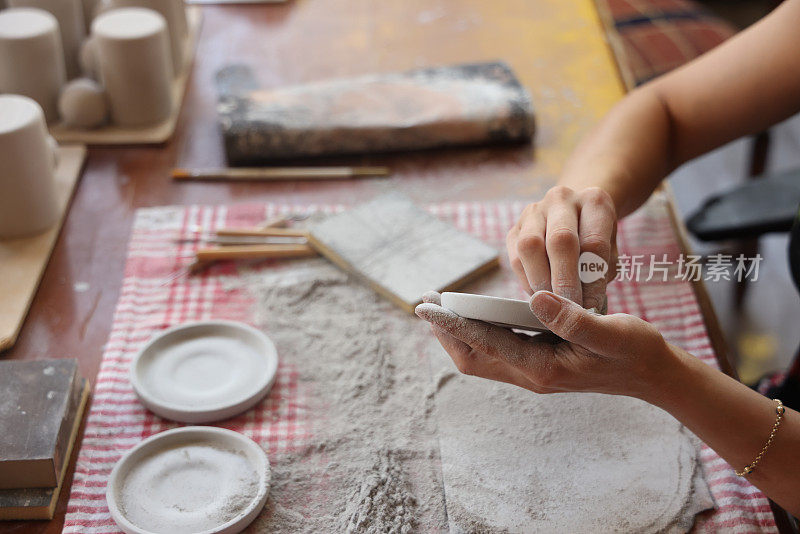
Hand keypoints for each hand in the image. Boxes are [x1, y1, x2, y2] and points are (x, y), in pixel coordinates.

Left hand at [415, 291, 671, 400]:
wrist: (654, 375)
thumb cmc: (636, 352)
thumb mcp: (611, 332)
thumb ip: (573, 318)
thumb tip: (536, 298)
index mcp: (543, 368)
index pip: (485, 345)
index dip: (454, 324)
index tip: (427, 306)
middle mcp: (532, 374)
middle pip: (473, 358)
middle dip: (446, 332)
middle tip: (425, 303)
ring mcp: (534, 372)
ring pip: (482, 357)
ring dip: (459, 333)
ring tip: (441, 306)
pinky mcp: (539, 364)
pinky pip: (497, 351)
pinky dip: (479, 334)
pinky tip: (476, 312)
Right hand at [506, 186, 617, 311]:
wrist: (576, 216)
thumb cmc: (595, 240)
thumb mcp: (609, 253)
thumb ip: (600, 275)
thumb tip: (585, 308)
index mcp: (594, 202)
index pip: (593, 243)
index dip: (592, 280)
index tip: (591, 306)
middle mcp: (562, 199)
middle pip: (560, 240)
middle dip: (564, 281)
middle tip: (569, 308)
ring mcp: (534, 211)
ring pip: (530, 246)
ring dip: (542, 281)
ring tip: (553, 303)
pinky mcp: (515, 228)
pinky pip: (516, 258)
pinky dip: (528, 281)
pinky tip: (541, 294)